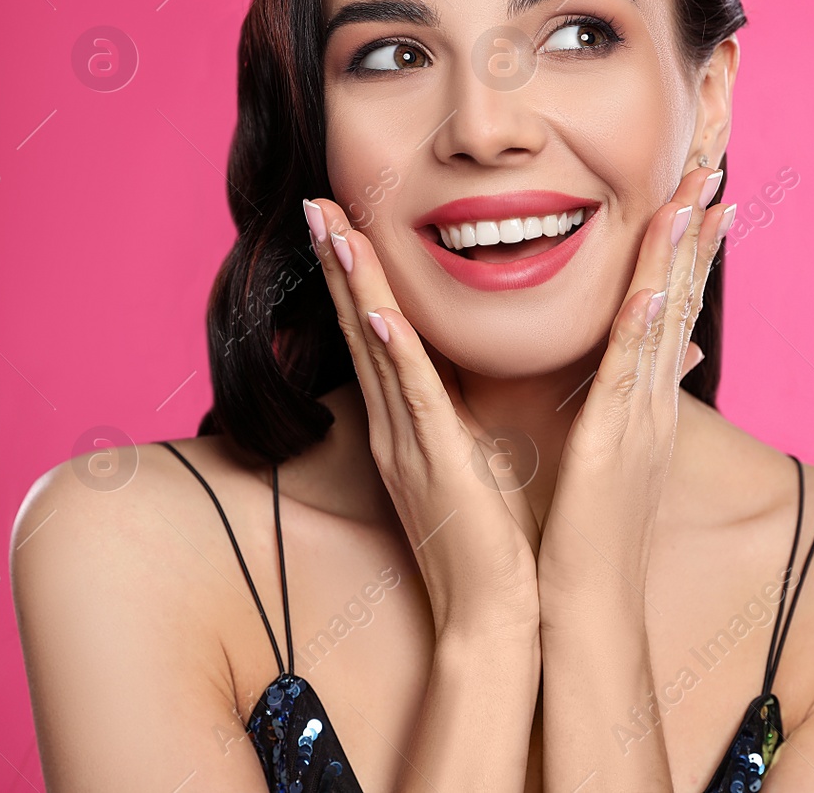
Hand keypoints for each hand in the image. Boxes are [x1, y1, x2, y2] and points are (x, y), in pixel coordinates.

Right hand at [304, 196, 539, 639]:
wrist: (492, 613)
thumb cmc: (494, 540)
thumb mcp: (484, 458)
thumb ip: (478, 412)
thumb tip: (497, 372)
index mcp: (412, 422)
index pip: (380, 334)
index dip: (361, 277)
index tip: (345, 220)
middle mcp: (398, 425)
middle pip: (363, 327)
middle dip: (340, 263)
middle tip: (316, 201)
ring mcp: (409, 443)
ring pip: (378, 349)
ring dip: (355, 287)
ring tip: (332, 228)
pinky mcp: (436, 463)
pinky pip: (414, 400)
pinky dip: (395, 356)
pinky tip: (379, 314)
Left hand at [535, 166, 733, 611]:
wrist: (588, 605)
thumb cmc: (587, 534)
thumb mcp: (605, 454)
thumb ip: (610, 406)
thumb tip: (611, 373)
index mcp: (644, 399)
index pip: (670, 307)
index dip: (688, 249)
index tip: (699, 193)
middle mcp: (653, 399)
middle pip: (679, 300)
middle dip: (697, 231)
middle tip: (713, 167)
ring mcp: (639, 418)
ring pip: (662, 323)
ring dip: (678, 258)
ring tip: (693, 198)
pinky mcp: (612, 443)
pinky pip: (628, 375)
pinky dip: (642, 327)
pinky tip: (652, 286)